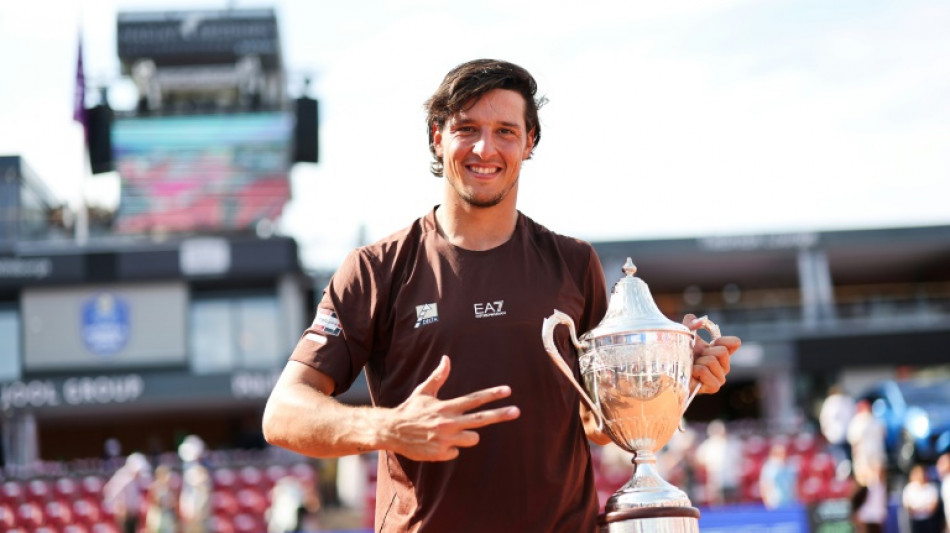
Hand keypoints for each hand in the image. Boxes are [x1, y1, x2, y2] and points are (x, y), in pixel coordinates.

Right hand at [384, 355, 520, 460]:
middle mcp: (449, 423)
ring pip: (472, 438)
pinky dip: (449, 447)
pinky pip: (456, 451)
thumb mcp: (423, 391)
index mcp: (446, 407)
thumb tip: (447, 358)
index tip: (508, 390)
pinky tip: (436, 442)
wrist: (392, 431)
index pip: (474, 399)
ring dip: (466, 435)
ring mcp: (446, 439)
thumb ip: (438, 377)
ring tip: (449, 431)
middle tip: (517, 411)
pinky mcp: (441, 453)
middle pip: (481, 419)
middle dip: (500, 414)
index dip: (492, 394)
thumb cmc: (410, 410)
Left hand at [684, 314, 740, 394]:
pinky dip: (694, 370)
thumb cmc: (679, 354)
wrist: (669, 371)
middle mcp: (724, 366)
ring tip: (692, 366)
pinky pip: (704, 370)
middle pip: (722, 352)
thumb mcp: (684, 334)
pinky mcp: (714, 387)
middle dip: (704, 352)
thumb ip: (691, 322)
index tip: (712, 342)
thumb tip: (700, 321)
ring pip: (712, 361)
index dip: (723, 340)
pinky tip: (691, 374)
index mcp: (721, 353)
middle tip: (695, 358)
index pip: (735, 343)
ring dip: (697, 361)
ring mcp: (720, 378)